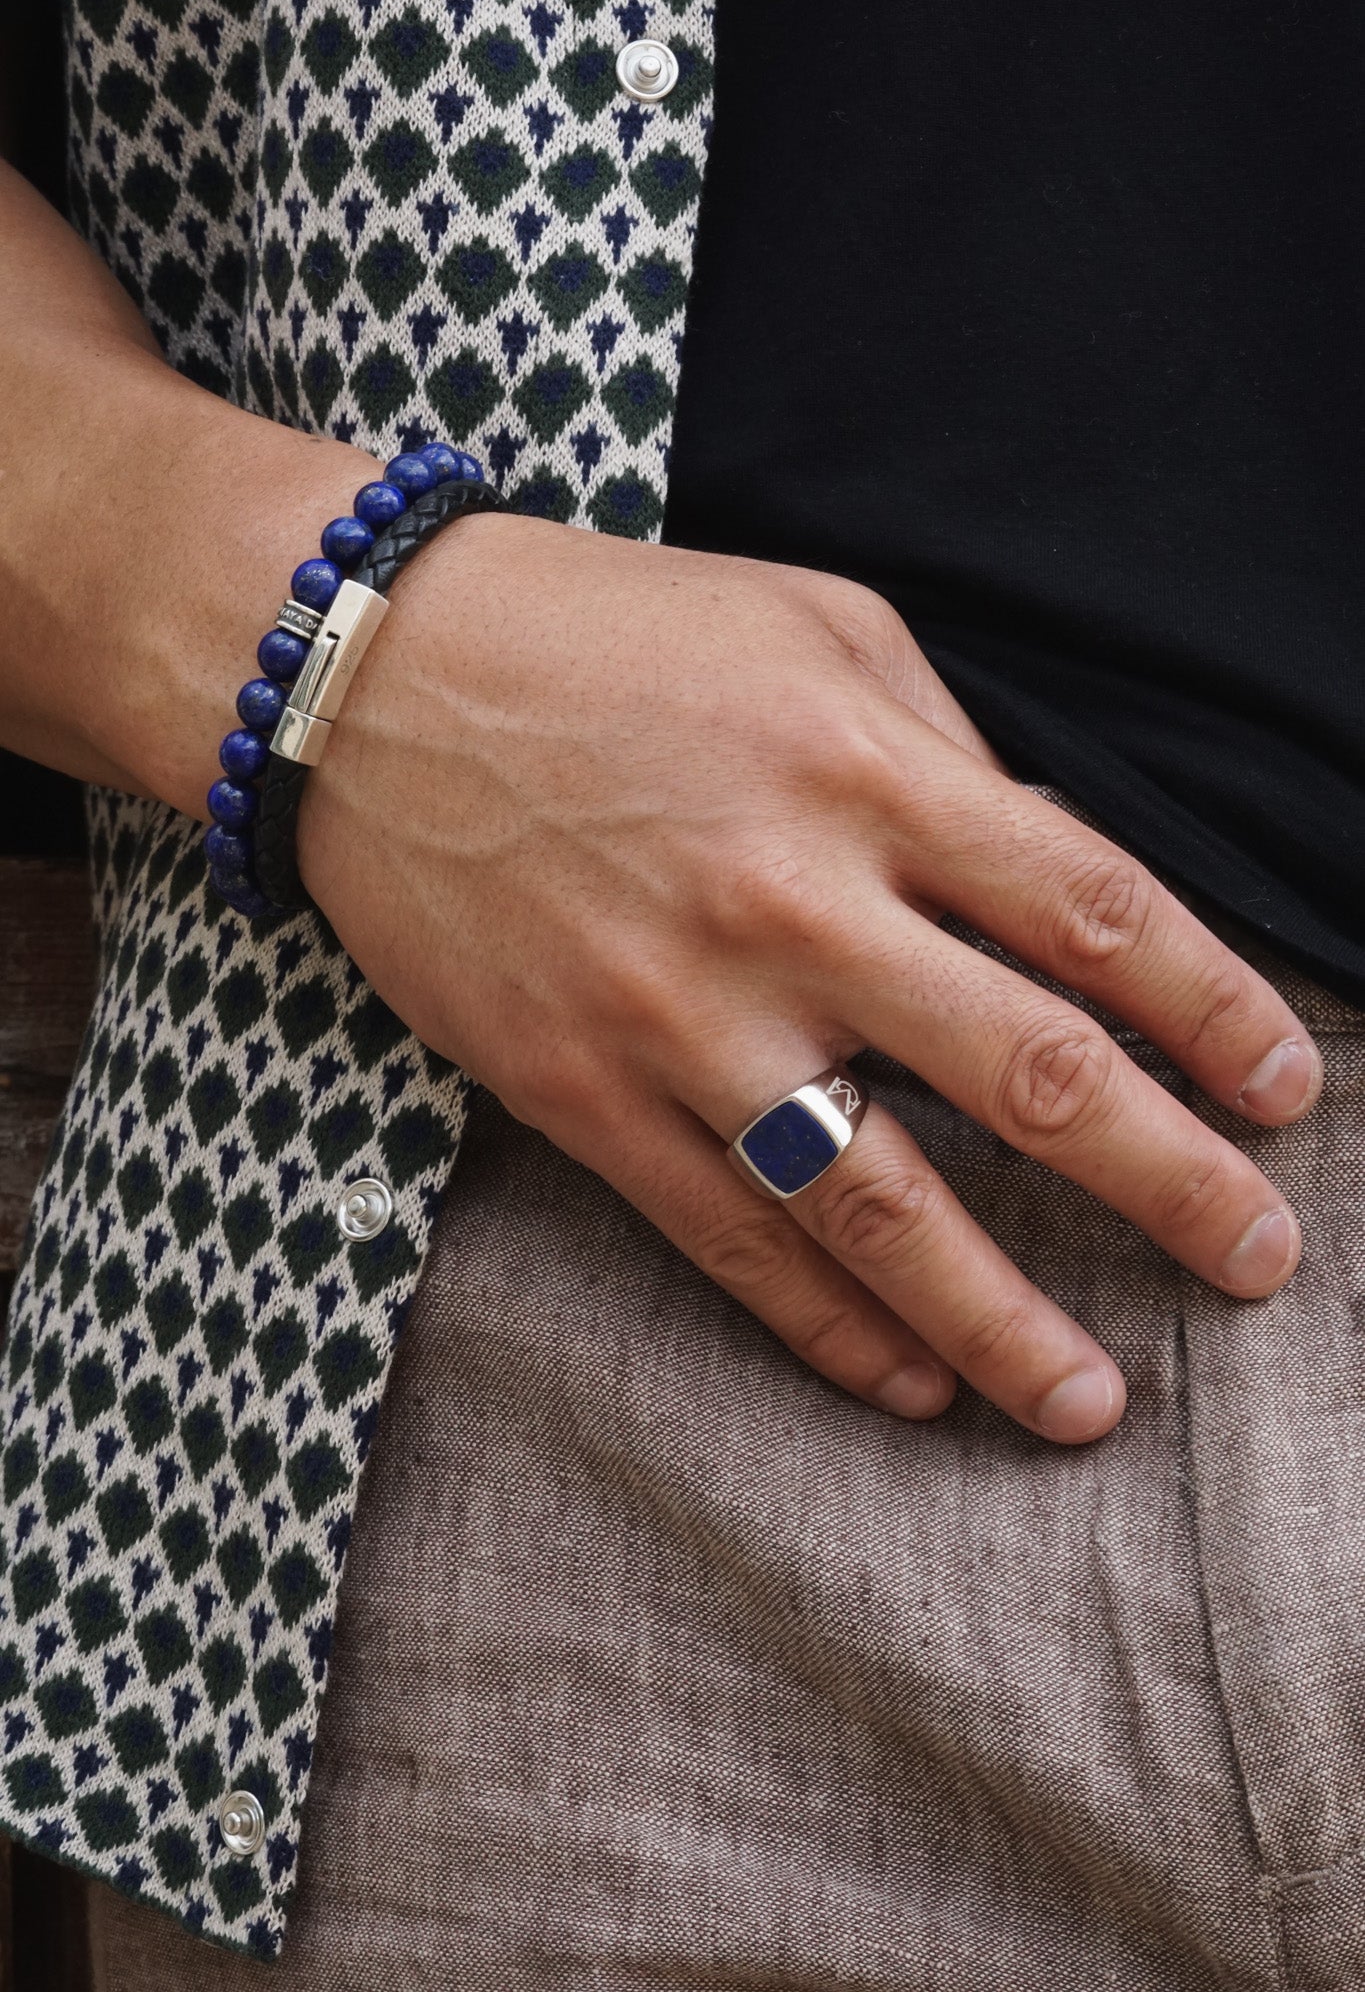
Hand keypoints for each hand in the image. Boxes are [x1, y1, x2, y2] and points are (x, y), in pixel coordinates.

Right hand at [300, 513, 1320, 1443]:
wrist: (371, 678)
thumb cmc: (616, 635)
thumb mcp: (814, 626)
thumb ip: (946, 752)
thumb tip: (1052, 887)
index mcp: (868, 772)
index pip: (1095, 913)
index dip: (1214, 1013)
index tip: (1285, 1093)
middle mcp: (792, 905)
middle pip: (1026, 1073)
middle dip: (1168, 1183)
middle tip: (1262, 1263)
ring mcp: (680, 1015)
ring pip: (876, 1203)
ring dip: (999, 1321)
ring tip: (1091, 1408)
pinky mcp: (581, 1092)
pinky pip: (726, 1241)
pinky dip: (827, 1330)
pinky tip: (907, 1387)